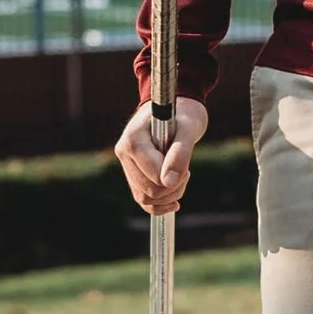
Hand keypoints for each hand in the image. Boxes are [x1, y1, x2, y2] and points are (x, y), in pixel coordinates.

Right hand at [116, 93, 207, 216]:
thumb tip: (169, 183)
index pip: (153, 176)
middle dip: (173, 188)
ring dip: (168, 196)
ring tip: (180, 179)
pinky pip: (141, 199)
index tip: (187, 168)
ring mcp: (126, 164)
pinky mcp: (131, 173)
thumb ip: (180, 154)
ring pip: (144, 198)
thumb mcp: (189, 129)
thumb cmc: (183, 115)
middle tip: (186, 172)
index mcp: (133, 139)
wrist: (175, 109)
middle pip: (148, 190)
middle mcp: (124, 152)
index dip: (175, 178)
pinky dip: (158, 205)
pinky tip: (174, 201)